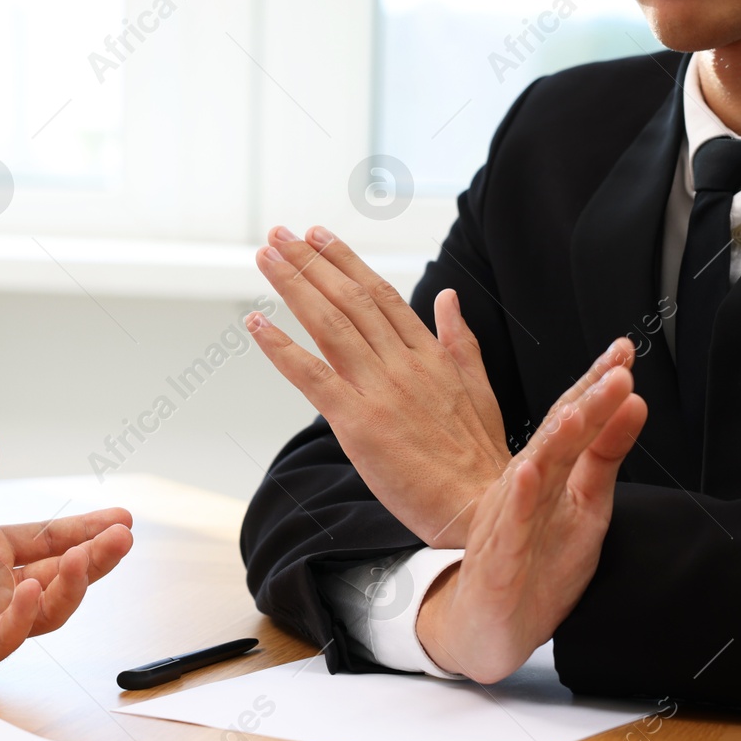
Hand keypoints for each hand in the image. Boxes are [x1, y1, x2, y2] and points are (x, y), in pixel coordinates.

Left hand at [0, 438, 133, 680]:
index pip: (47, 540)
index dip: (84, 530)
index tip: (120, 517)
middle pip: (59, 575)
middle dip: (95, 558)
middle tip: (122, 539)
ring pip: (45, 610)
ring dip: (72, 586)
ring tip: (86, 558)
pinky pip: (7, 638)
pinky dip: (25, 615)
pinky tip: (34, 587)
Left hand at [247, 225, 631, 545]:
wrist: (483, 506)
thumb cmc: (480, 459)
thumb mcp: (480, 388)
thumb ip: (459, 339)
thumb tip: (449, 297)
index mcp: (431, 355)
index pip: (380, 295)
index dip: (345, 262)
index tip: (318, 236)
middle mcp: (403, 364)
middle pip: (349, 299)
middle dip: (310, 263)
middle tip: (279, 234)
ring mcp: (380, 390)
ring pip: (329, 325)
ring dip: (294, 287)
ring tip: (265, 256)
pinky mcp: (359, 423)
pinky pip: (312, 376)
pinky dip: (281, 347)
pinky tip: (256, 323)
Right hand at [415, 347, 646, 681]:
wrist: (490, 628)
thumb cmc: (537, 564)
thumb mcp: (586, 507)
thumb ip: (605, 455)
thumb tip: (636, 400)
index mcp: (545, 472)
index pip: (572, 419)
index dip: (597, 384)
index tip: (626, 349)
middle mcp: (522, 487)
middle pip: (556, 438)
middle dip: (587, 404)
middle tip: (618, 372)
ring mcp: (507, 521)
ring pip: (532, 476)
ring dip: (554, 442)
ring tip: (578, 413)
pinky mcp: (497, 562)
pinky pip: (507, 528)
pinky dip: (517, 501)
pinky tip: (527, 474)